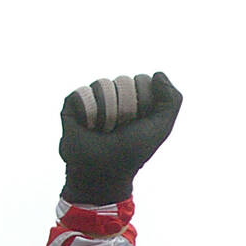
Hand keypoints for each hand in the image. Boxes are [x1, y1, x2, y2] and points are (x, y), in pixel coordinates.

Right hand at [59, 72, 181, 204]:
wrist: (103, 171)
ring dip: (107, 113)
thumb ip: (171, 100)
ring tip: (104, 130)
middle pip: (123, 81)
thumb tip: (157, 74)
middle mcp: (116, 96)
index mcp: (137, 99)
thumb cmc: (133, 152)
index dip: (144, 102)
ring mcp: (94, 98)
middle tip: (121, 129)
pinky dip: (88, 113)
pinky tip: (88, 127)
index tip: (140, 123)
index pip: (142, 80)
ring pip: (103, 86)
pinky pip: (82, 93)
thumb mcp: (161, 128)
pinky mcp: (73, 102)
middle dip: (126, 108)